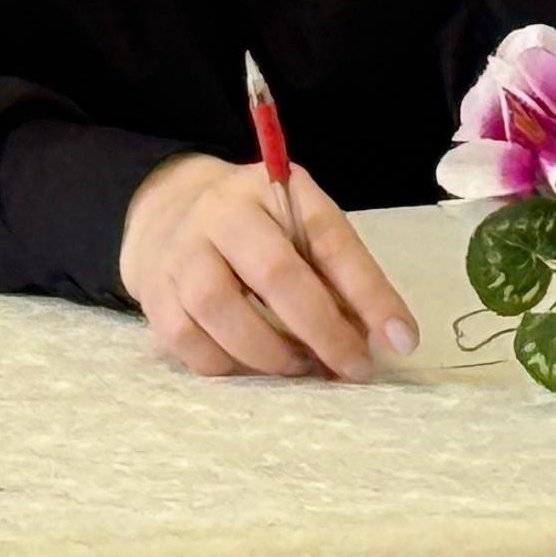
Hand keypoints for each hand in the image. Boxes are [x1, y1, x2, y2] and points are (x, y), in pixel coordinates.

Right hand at [116, 152, 419, 380]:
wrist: (167, 208)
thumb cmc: (255, 226)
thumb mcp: (300, 225)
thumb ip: (338, 274)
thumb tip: (384, 340)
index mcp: (272, 189)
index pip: (328, 237)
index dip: (369, 292)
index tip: (402, 339)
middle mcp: (222, 214)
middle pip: (275, 274)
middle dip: (323, 331)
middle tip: (354, 367)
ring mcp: (181, 253)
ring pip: (222, 311)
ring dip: (272, 354)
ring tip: (301, 366)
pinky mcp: (154, 294)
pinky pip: (191, 343)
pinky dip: (229, 366)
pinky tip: (254, 366)